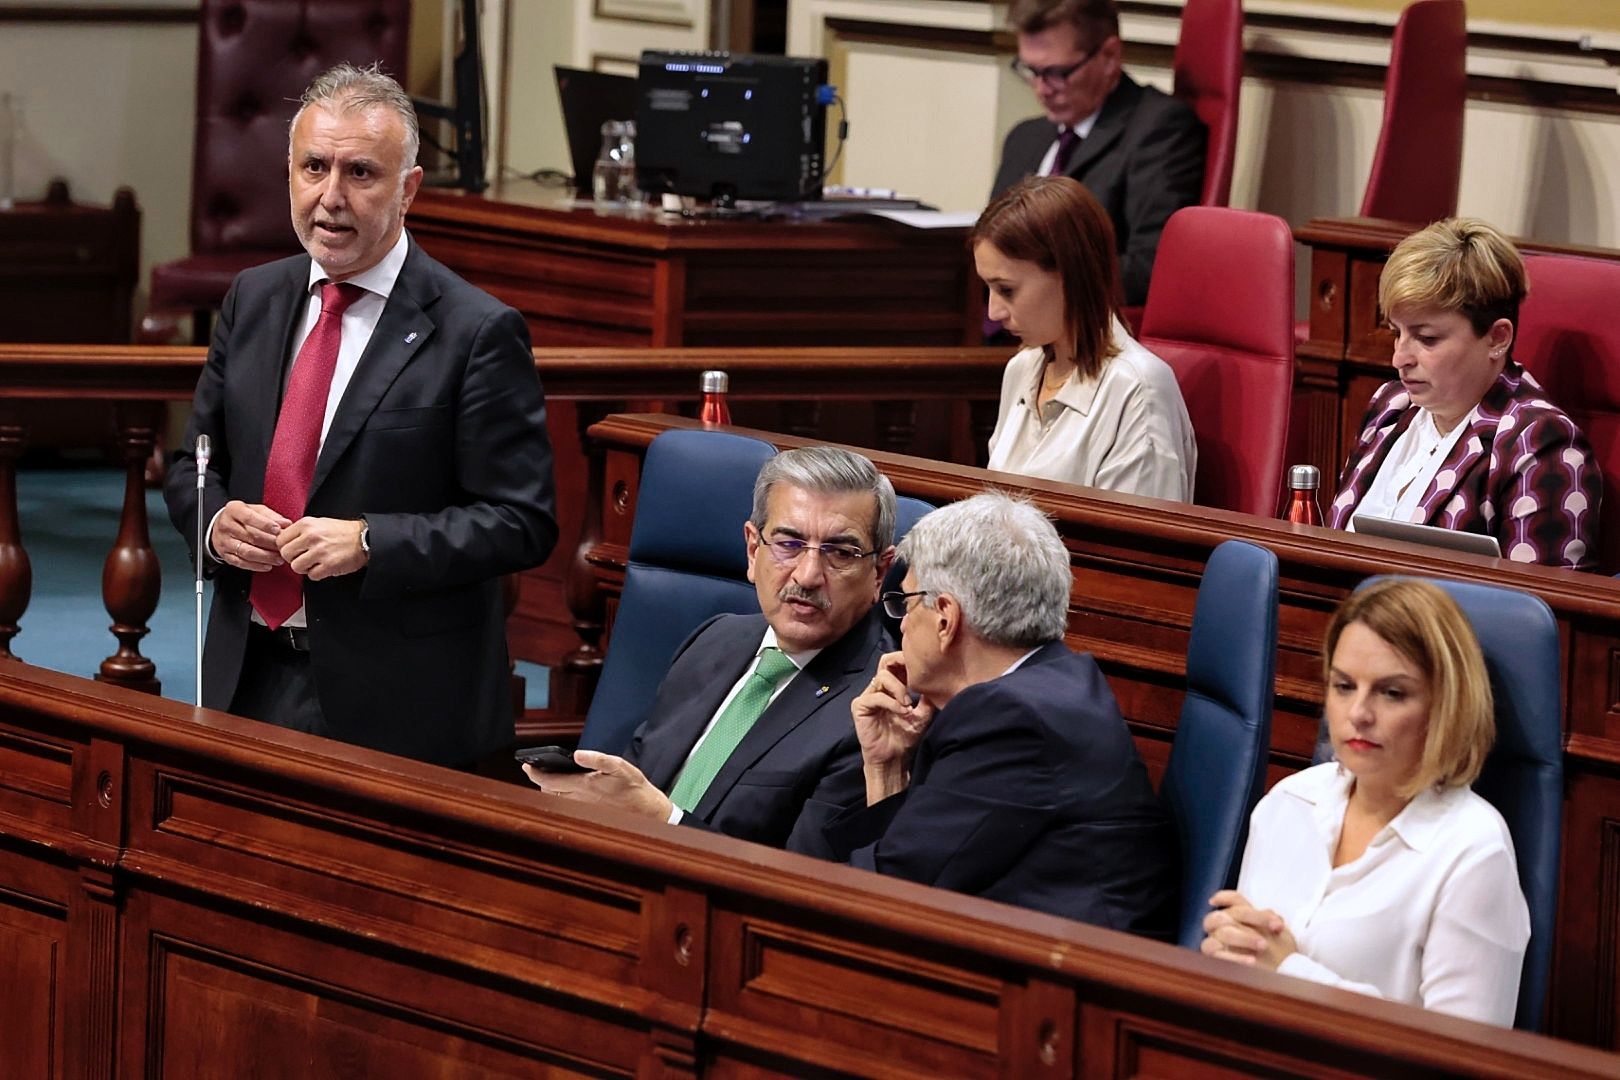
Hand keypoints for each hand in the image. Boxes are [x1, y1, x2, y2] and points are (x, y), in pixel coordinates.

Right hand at [211, 501, 289, 571]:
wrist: (222, 525)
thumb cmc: (243, 517)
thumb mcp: (256, 510)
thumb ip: (271, 516)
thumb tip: (286, 523)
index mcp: (234, 510)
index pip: (249, 517)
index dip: (265, 524)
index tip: (278, 530)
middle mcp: (226, 525)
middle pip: (250, 536)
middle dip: (269, 543)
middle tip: (283, 547)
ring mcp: (224, 541)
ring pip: (246, 551)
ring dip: (265, 557)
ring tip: (279, 559)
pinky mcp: (224, 554)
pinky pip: (241, 562)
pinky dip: (256, 566)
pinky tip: (267, 565)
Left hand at [277, 517, 367, 579]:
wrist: (365, 538)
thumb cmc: (342, 532)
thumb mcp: (318, 523)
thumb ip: (300, 531)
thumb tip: (283, 541)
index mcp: (306, 524)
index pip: (280, 540)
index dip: (286, 547)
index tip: (293, 549)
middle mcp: (311, 536)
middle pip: (285, 554)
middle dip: (293, 558)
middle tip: (304, 557)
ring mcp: (320, 551)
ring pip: (296, 567)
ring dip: (304, 567)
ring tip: (314, 562)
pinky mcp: (329, 565)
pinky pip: (312, 575)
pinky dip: (317, 573)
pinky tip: (324, 566)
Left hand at [523, 751, 674, 821]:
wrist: (646, 809)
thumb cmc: (633, 786)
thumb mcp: (619, 766)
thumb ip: (598, 759)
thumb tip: (578, 754)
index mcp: (584, 785)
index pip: (550, 781)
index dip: (535, 773)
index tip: (526, 765)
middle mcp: (579, 798)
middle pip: (549, 791)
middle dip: (540, 780)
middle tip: (534, 768)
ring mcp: (582, 806)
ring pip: (556, 798)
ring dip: (548, 787)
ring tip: (546, 775)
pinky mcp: (588, 809)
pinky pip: (565, 802)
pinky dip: (559, 793)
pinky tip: (563, 786)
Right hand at [851, 652, 934, 766]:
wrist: (893, 759)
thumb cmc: (905, 737)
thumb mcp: (922, 715)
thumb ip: (927, 698)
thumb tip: (937, 682)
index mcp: (892, 687)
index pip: (897, 663)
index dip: (908, 660)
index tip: (924, 667)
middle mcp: (879, 688)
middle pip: (885, 661)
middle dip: (901, 662)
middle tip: (915, 673)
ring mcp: (868, 696)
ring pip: (882, 677)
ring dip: (899, 688)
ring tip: (908, 704)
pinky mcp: (860, 707)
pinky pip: (876, 696)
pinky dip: (891, 703)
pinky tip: (902, 712)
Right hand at [1200, 890, 1296, 970]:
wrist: (1283, 977)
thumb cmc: (1280, 953)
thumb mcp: (1280, 934)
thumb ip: (1272, 920)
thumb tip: (1270, 913)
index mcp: (1239, 917)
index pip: (1232, 901)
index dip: (1229, 897)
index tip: (1227, 899)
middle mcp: (1224, 927)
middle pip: (1227, 913)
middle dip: (1249, 917)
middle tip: (1270, 927)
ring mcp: (1218, 943)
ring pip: (1223, 932)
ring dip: (1244, 937)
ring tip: (1263, 946)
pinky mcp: (1216, 960)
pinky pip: (1216, 954)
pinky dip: (1234, 956)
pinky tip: (1251, 961)